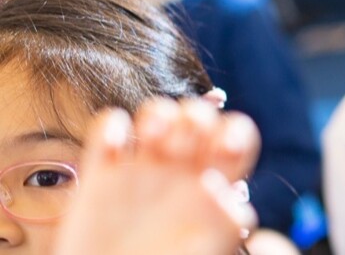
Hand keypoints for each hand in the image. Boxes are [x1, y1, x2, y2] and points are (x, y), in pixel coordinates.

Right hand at [53, 100, 260, 254]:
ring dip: (157, 113)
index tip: (226, 147)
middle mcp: (180, 171)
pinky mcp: (101, 175)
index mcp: (213, 186)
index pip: (235, 137)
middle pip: (197, 117)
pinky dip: (109, 127)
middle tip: (183, 143)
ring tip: (153, 136)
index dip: (235, 131)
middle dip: (196, 116)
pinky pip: (107, 129)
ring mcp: (140, 170)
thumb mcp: (206, 251)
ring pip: (156, 113)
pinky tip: (112, 148)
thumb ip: (224, 222)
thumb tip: (221, 188)